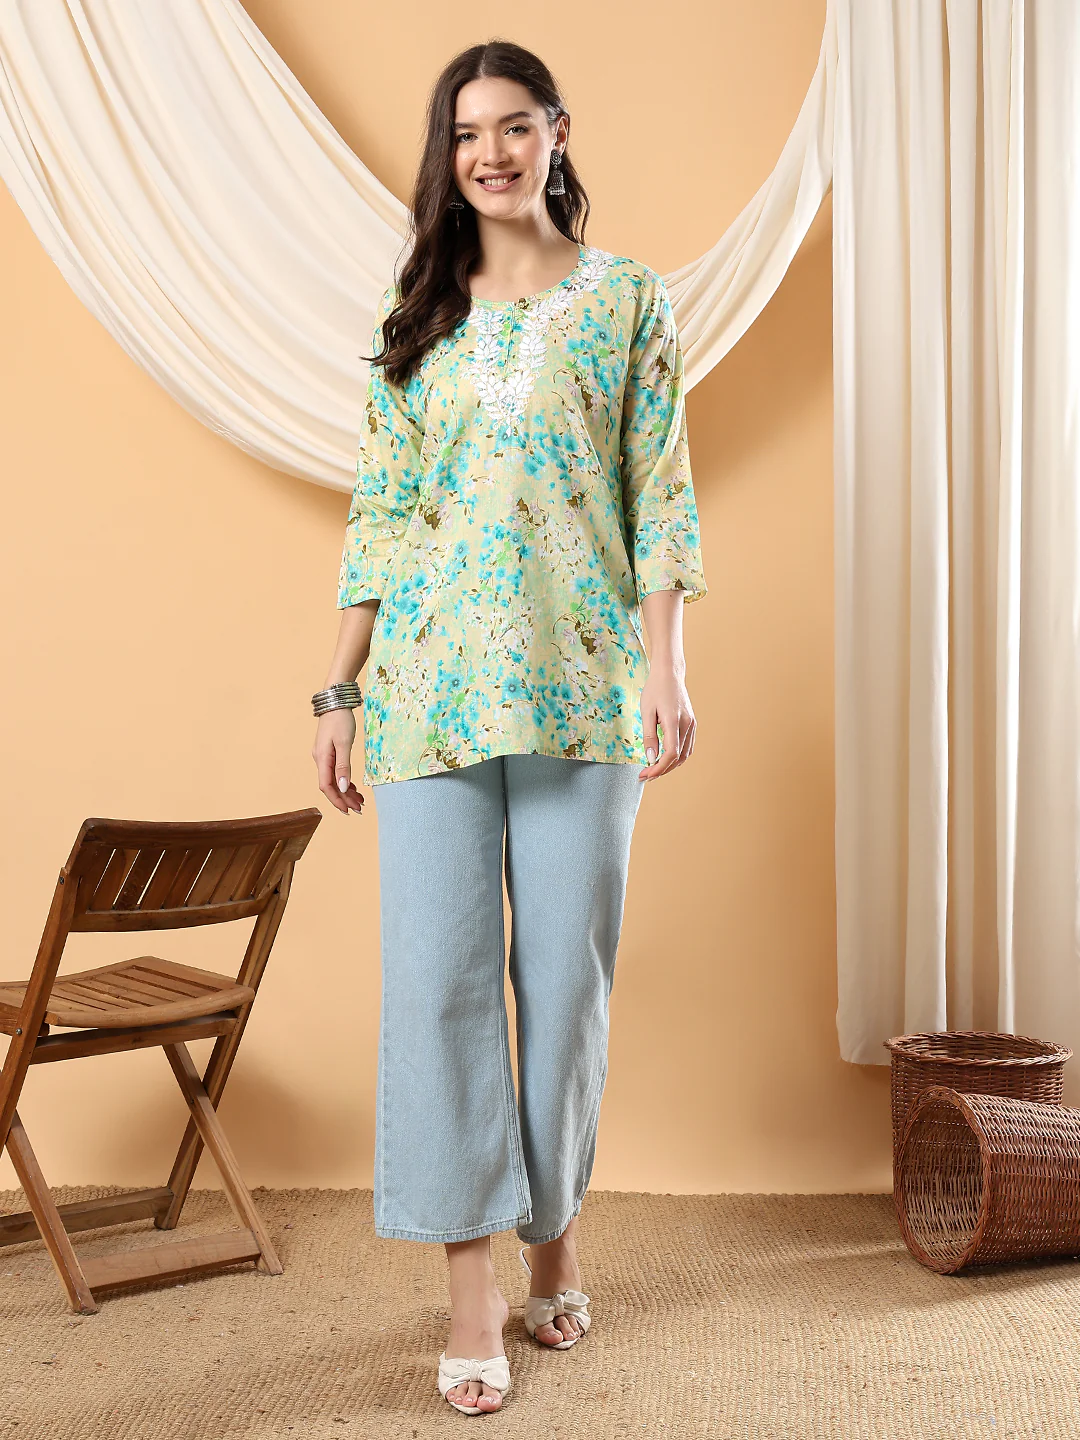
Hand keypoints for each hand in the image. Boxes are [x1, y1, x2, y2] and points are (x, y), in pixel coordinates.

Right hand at [312, 708, 364, 814]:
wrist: (335, 701)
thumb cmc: (340, 720)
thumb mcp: (345, 743)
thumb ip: (344, 766)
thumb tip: (343, 787)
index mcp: (322, 759)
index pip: (327, 787)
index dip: (337, 800)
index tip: (348, 810)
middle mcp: (320, 759)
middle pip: (331, 786)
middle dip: (345, 799)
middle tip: (359, 809)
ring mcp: (324, 756)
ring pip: (334, 780)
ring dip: (346, 791)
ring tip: (360, 801)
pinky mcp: (329, 752)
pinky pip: (335, 772)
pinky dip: (345, 781)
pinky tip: (354, 787)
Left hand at [638, 665, 695, 780]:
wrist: (669, 674)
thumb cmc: (654, 689)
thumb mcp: (646, 712)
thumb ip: (649, 736)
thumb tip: (651, 758)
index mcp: (674, 721)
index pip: (671, 753)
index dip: (658, 768)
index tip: (645, 774)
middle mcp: (687, 724)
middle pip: (678, 758)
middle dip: (662, 770)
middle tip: (645, 775)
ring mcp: (691, 724)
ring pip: (685, 754)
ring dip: (670, 765)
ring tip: (654, 769)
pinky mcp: (691, 724)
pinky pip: (687, 746)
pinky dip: (677, 757)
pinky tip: (665, 758)